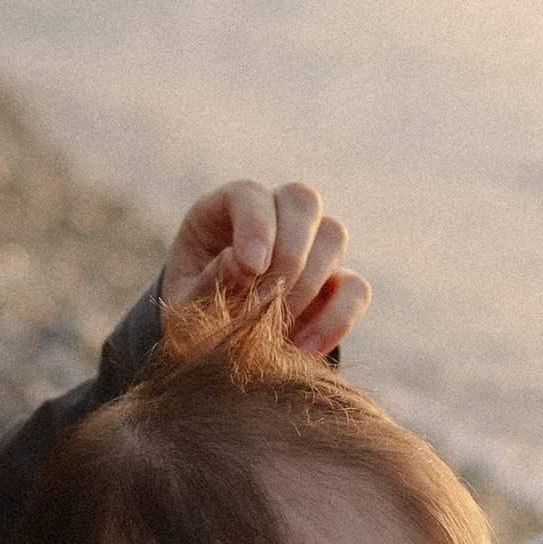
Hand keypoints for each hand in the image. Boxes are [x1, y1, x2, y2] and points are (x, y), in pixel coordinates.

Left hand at [164, 179, 368, 357]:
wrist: (214, 349)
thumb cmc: (191, 317)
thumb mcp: (184, 306)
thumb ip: (210, 284)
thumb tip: (247, 264)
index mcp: (222, 212)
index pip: (250, 194)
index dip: (256, 224)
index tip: (251, 267)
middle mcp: (272, 218)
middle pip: (303, 200)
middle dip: (290, 252)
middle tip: (266, 303)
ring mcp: (309, 247)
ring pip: (334, 235)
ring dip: (307, 286)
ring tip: (274, 330)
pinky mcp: (335, 284)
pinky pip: (357, 289)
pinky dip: (336, 320)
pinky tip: (303, 349)